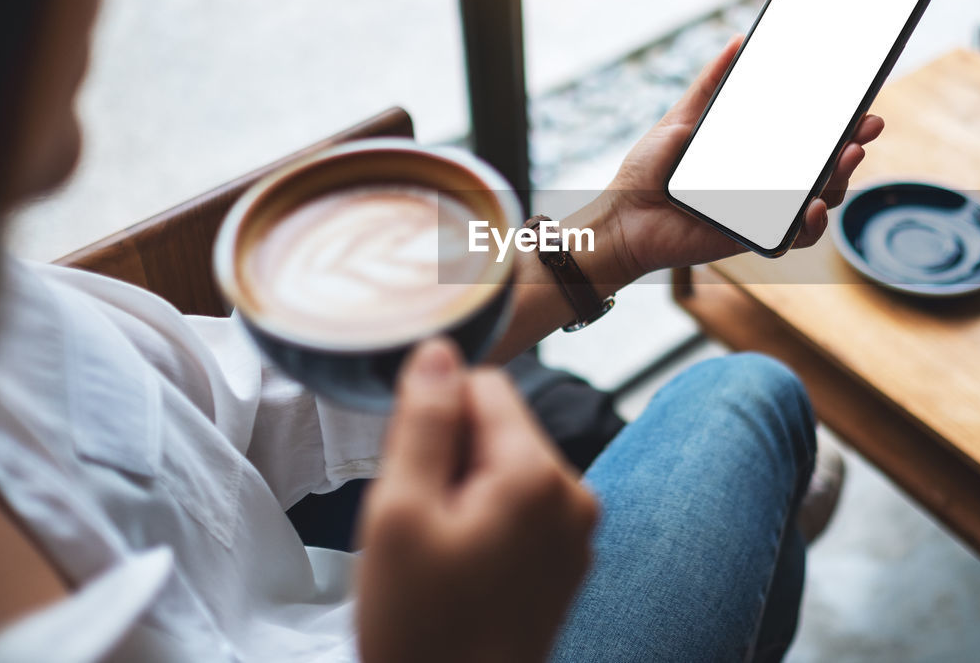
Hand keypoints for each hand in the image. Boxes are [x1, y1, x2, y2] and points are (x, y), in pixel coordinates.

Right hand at [356, 339, 598, 662]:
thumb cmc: (422, 629)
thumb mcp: (400, 514)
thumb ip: (425, 422)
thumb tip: (440, 350)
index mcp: (538, 475)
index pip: (486, 385)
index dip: (436, 416)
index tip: (412, 468)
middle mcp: (575, 494)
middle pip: (501, 427)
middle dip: (452, 458)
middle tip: (422, 522)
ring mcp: (578, 531)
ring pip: (508, 467)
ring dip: (466, 491)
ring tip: (441, 552)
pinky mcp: (569, 560)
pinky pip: (523, 508)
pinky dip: (487, 521)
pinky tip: (462, 568)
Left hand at [602, 35, 884, 277]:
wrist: (621, 216)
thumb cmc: (648, 172)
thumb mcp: (682, 118)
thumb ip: (711, 84)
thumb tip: (739, 40)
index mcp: (758, 154)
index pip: (811, 139)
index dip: (841, 124)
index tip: (863, 105)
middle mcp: (769, 184)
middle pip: (827, 169)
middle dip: (853, 147)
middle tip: (866, 126)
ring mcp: (765, 213)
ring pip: (821, 201)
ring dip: (841, 181)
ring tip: (845, 157)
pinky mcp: (754, 240)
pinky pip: (794, 238)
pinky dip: (810, 225)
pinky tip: (811, 207)